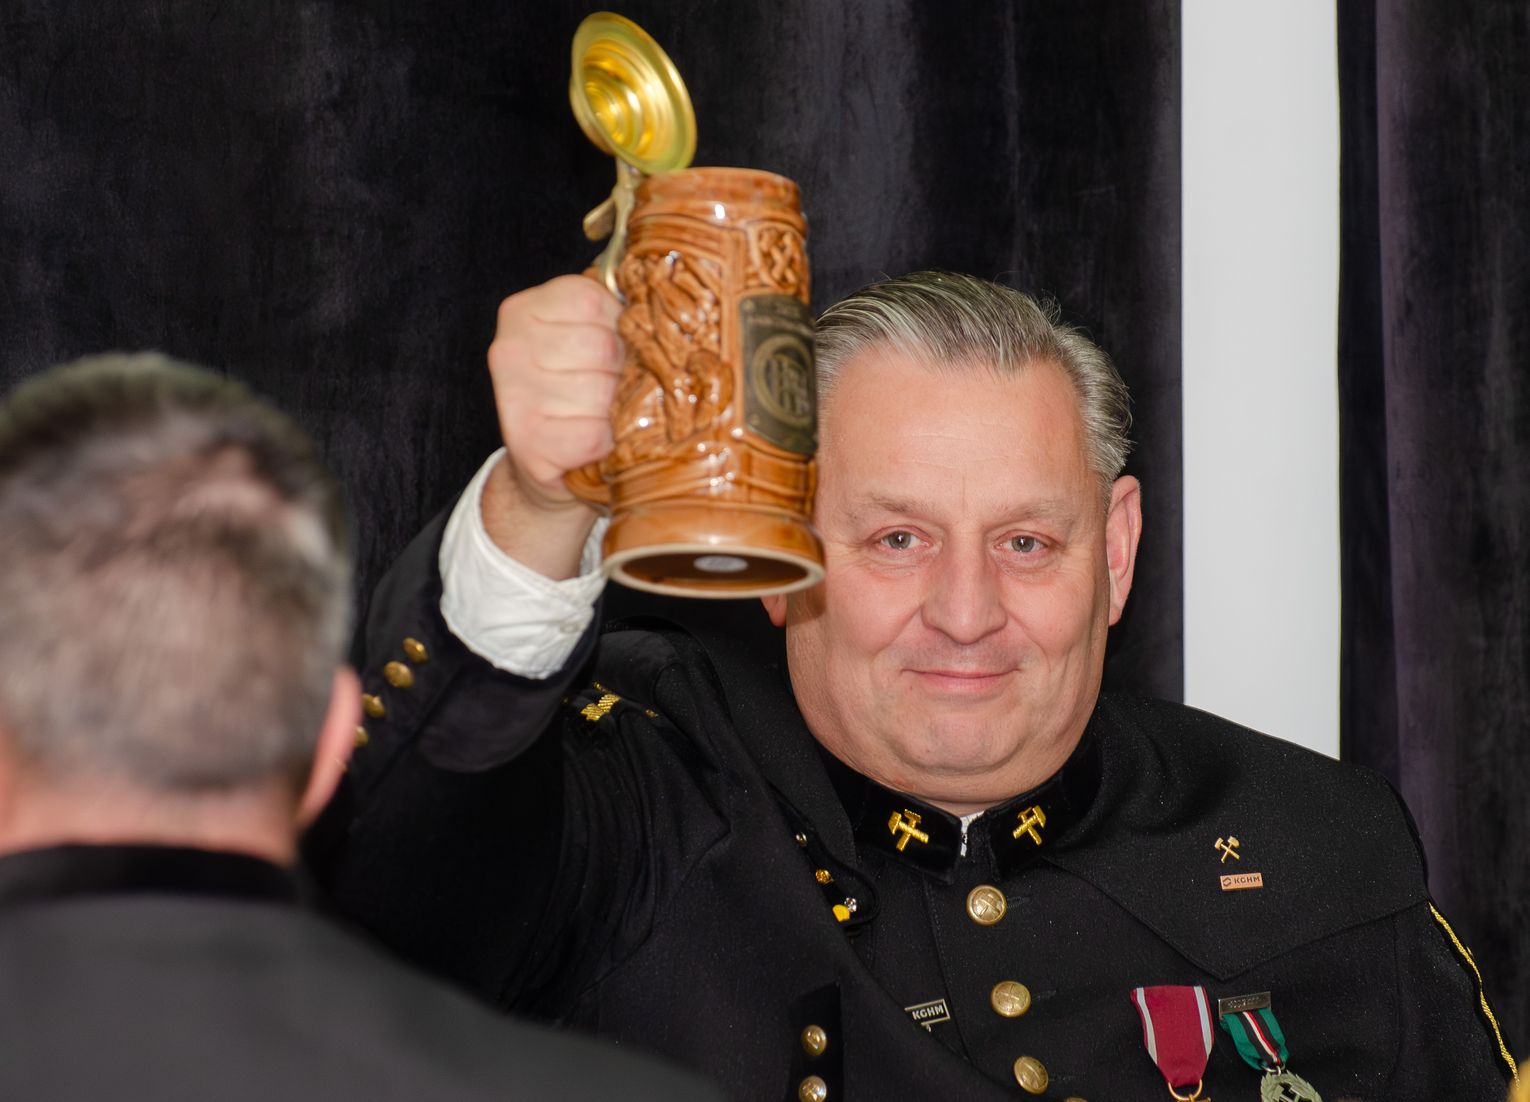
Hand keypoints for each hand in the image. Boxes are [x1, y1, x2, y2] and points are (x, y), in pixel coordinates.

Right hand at [487, 274, 622, 511]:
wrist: (554, 467)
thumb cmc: (581, 394)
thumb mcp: (592, 337)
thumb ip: (615, 316)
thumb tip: (663, 309)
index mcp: (523, 311)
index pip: (592, 301)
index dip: (621, 328)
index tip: (617, 350)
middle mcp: (509, 349)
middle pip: (601, 347)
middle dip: (622, 373)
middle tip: (614, 392)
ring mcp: (513, 397)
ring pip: (600, 392)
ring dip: (617, 410)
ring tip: (606, 417)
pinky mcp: (527, 443)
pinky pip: (594, 435)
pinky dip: (607, 443)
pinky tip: (598, 443)